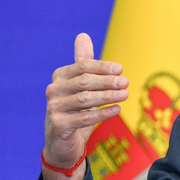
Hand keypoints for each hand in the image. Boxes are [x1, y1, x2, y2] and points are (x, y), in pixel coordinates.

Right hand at [42, 33, 128, 179]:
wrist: (63, 144)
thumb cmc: (75, 111)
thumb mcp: (80, 87)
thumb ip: (83, 62)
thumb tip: (83, 35)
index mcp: (60, 77)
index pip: (83, 66)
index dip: (102, 67)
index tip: (120, 69)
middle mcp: (53, 90)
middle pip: (84, 81)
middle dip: (107, 81)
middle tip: (126, 82)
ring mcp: (53, 108)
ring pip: (85, 99)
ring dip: (108, 96)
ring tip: (125, 94)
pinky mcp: (58, 125)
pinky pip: (84, 118)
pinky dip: (102, 113)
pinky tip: (117, 109)